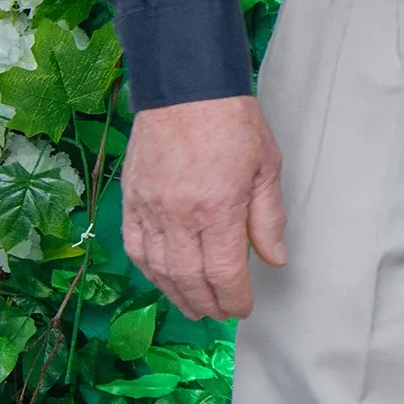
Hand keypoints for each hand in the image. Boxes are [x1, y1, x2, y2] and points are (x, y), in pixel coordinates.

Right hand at [120, 95, 286, 320]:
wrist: (186, 89)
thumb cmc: (234, 123)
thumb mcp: (267, 166)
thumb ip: (268, 218)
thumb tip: (274, 259)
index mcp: (218, 208)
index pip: (223, 272)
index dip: (233, 298)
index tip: (243, 308)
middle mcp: (178, 216)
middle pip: (188, 278)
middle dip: (206, 304)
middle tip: (219, 315)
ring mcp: (149, 209)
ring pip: (158, 269)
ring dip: (176, 294)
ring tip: (194, 306)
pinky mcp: (130, 200)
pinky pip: (134, 248)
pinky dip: (149, 270)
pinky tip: (163, 279)